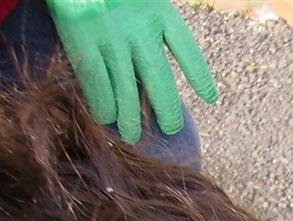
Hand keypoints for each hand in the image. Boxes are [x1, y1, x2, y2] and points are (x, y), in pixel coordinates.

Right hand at [46, 0, 217, 142]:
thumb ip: (148, 20)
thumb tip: (152, 60)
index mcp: (157, 10)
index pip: (187, 49)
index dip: (199, 76)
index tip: (210, 97)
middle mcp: (139, 28)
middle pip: (159, 80)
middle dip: (166, 109)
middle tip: (170, 128)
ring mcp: (111, 37)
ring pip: (127, 89)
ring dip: (130, 117)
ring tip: (132, 136)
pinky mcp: (83, 42)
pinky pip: (96, 82)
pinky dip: (101, 104)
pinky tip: (104, 118)